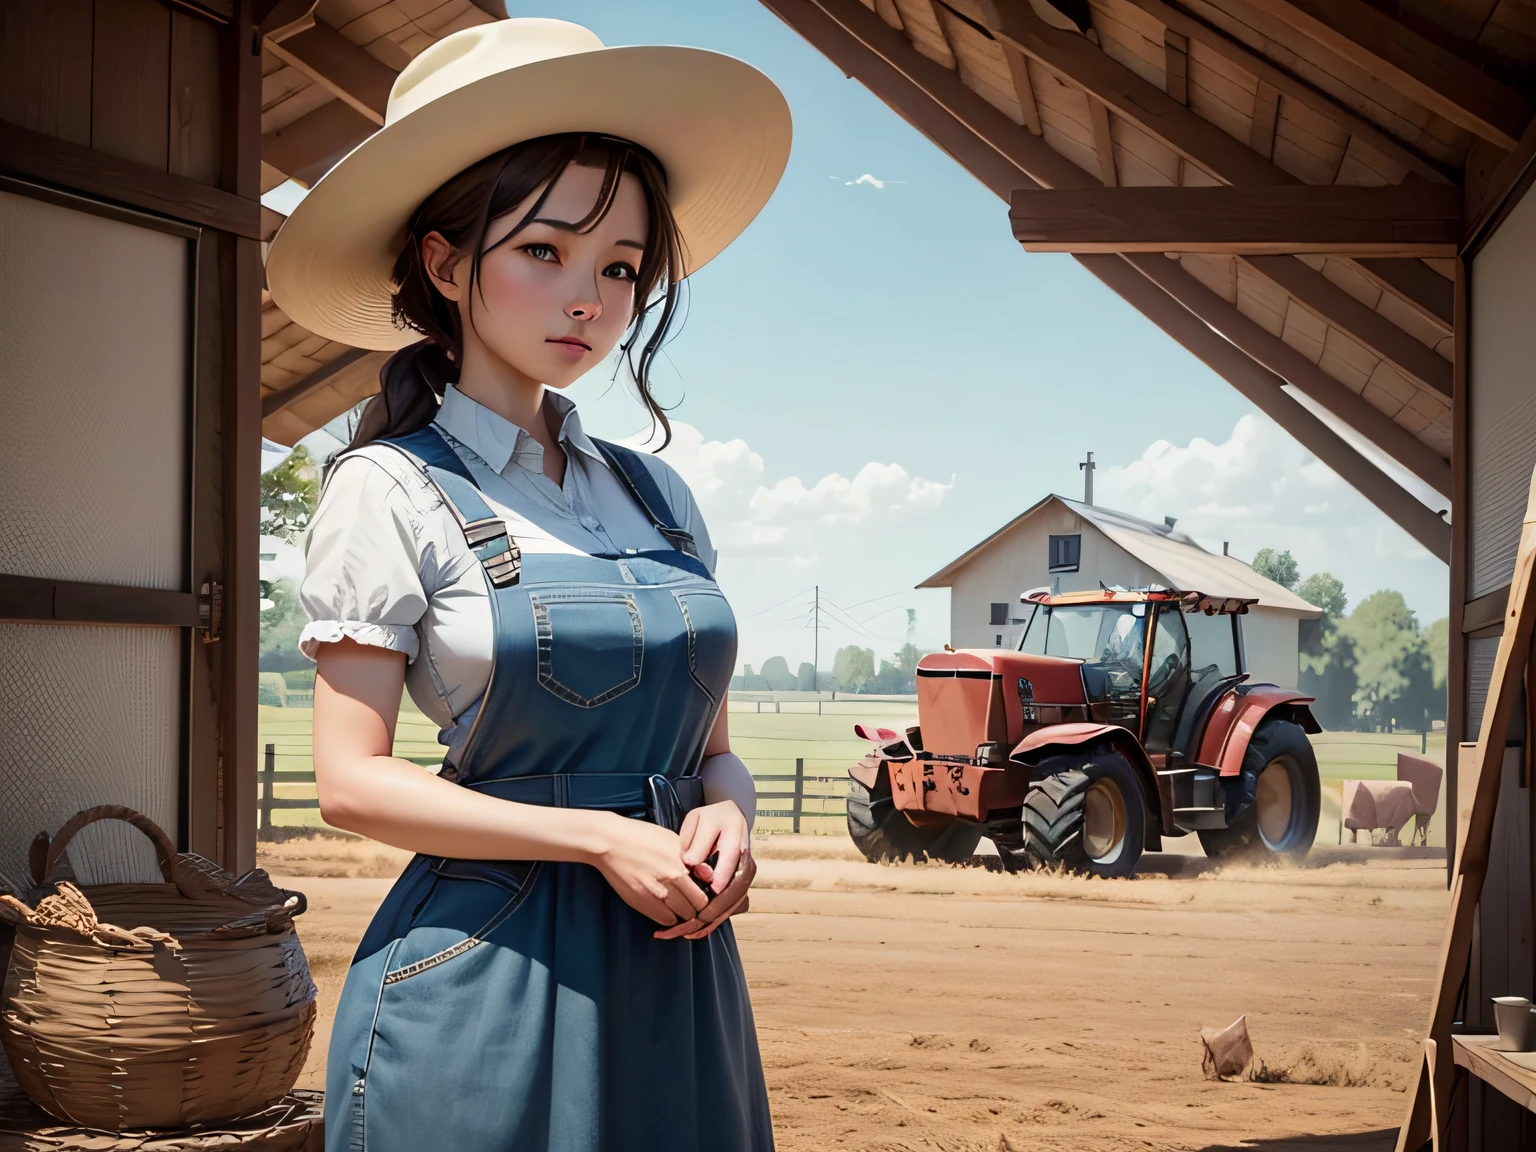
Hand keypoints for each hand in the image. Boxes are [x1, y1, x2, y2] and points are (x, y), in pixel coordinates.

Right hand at [589, 814, 709, 926]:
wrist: (611, 842)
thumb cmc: (641, 836)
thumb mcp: (672, 839)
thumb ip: (690, 856)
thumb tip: (705, 871)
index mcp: (682, 863)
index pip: (704, 891)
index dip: (706, 894)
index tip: (703, 893)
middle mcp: (672, 880)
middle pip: (696, 906)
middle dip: (697, 906)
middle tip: (694, 903)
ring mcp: (656, 893)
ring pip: (681, 915)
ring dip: (683, 913)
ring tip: (681, 907)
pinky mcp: (642, 902)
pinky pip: (664, 919)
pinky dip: (669, 918)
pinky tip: (668, 910)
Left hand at [654, 801, 753, 941]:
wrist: (731, 817)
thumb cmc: (713, 819)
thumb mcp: (701, 820)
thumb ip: (696, 841)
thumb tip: (690, 863)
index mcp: (736, 844)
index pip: (729, 868)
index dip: (716, 885)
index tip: (700, 904)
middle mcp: (745, 865)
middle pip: (732, 895)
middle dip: (708, 914)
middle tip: (683, 926)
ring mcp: (744, 878)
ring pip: (731, 906)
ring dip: (709, 923)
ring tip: (684, 933)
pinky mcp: (739, 887)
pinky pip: (729, 908)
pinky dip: (713, 922)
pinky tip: (696, 932)